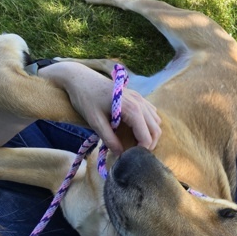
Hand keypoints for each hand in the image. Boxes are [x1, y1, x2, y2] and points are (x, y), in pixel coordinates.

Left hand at [39, 61, 161, 153]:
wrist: (80, 78)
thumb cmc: (86, 99)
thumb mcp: (95, 122)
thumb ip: (109, 139)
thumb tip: (121, 155)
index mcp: (132, 109)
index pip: (146, 136)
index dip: (141, 150)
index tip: (129, 157)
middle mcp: (140, 103)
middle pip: (156, 130)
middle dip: (148, 144)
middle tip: (134, 153)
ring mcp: (140, 98)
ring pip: (156, 121)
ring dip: (150, 134)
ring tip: (136, 143)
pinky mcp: (137, 96)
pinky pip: (151, 113)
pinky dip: (149, 124)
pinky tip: (136, 129)